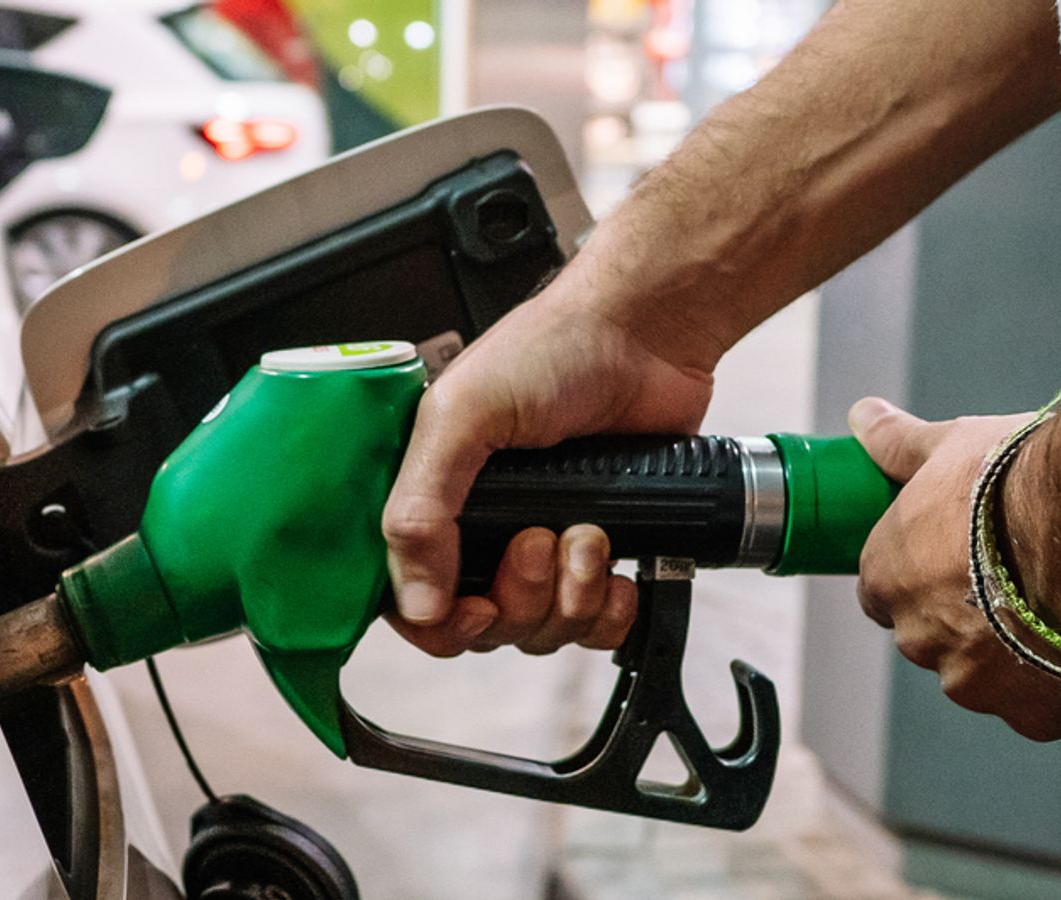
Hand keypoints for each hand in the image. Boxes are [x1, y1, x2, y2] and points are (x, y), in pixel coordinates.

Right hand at [382, 268, 721, 657]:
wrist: (647, 334)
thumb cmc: (551, 350)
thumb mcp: (462, 415)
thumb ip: (422, 507)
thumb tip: (417, 604)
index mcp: (433, 497)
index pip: (413, 601)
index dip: (442, 623)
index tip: (477, 608)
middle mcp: (483, 529)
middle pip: (486, 627)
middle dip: (521, 597)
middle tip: (540, 537)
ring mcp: (545, 544)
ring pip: (543, 629)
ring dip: (571, 595)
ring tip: (589, 532)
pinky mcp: (602, 552)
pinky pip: (599, 627)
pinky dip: (612, 612)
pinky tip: (620, 572)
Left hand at [850, 398, 1060, 740]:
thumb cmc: (1020, 482)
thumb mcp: (950, 447)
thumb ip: (898, 444)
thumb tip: (864, 417)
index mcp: (887, 578)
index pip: (883, 591)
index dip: (921, 575)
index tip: (955, 560)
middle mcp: (918, 638)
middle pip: (931, 634)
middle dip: (965, 614)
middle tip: (1014, 578)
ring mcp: (973, 683)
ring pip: (981, 674)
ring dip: (1008, 652)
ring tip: (1054, 607)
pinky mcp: (1032, 716)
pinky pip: (1035, 706)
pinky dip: (1055, 684)